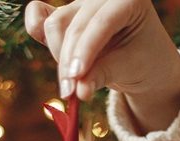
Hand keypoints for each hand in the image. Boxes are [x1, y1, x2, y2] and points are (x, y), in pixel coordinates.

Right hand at [24, 0, 179, 133]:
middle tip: (71, 93)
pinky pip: (41, 16)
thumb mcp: (129, 69)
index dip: (85, 51)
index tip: (75, 79)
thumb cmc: (143, 61)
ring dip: (59, 56)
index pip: (101, 23)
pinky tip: (42, 41)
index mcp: (127, 0)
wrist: (143, 61)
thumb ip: (103, 75)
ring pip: (55, 24)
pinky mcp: (66, 17)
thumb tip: (78, 91)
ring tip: (72, 83)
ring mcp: (81, 4)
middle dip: (69, 62)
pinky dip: (36, 27)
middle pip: (72, 24)